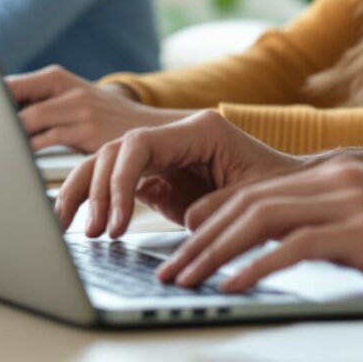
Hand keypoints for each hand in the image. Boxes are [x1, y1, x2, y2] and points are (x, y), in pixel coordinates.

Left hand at [5, 65, 192, 152]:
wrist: (148, 126)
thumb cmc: (100, 117)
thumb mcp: (73, 99)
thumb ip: (39, 102)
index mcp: (58, 78)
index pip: (12, 83)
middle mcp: (67, 89)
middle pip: (16, 100)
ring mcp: (78, 109)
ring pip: (30, 120)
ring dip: (7, 136)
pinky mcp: (87, 132)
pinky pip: (48, 141)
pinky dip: (28, 152)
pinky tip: (16, 160)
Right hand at [56, 109, 308, 234]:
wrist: (292, 193)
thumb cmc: (280, 190)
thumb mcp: (254, 199)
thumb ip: (220, 206)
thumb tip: (190, 222)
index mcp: (200, 130)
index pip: (140, 144)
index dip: (119, 182)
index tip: (116, 222)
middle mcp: (176, 136)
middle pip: (116, 151)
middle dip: (97, 191)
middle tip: (94, 232)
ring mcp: (164, 155)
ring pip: (107, 162)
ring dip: (86, 193)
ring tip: (71, 228)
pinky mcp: (158, 177)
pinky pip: (117, 182)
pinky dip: (96, 200)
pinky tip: (82, 222)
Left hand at [156, 158, 362, 305]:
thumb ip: (338, 231)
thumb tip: (296, 254)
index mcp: (340, 176)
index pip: (258, 191)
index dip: (213, 218)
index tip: (184, 247)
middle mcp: (339, 179)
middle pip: (247, 203)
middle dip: (200, 239)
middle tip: (170, 271)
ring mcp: (351, 201)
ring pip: (260, 219)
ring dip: (213, 253)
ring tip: (185, 282)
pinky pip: (292, 246)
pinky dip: (252, 267)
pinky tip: (229, 289)